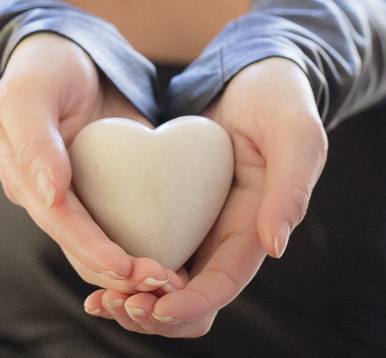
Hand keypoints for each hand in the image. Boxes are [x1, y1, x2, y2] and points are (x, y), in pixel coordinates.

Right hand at [0, 32, 185, 295]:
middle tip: (163, 282)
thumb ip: (34, 138)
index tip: (124, 267)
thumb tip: (53, 193)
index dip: (89, 247)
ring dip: (137, 271)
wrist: (72, 57)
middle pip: (83, 248)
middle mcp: (51, 200)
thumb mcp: (29, 91)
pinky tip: (183, 263)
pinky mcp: (112, 192)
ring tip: (176, 282)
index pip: (57, 222)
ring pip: (106, 248)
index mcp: (24, 181)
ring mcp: (82, 199)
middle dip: (120, 272)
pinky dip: (152, 246)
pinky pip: (130, 226)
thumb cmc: (44, 68)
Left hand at [83, 57, 327, 335]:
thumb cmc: (280, 98)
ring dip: (131, 299)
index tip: (155, 307)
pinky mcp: (168, 205)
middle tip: (114, 305)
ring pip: (160, 283)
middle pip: (188, 299)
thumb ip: (291, 186)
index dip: (191, 303)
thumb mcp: (296, 133)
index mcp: (254, 227)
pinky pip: (141, 245)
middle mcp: (222, 236)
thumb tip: (274, 247)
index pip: (223, 284)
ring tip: (98, 300)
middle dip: (154, 313)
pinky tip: (90, 260)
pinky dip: (119, 263)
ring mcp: (194, 223)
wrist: (253, 71)